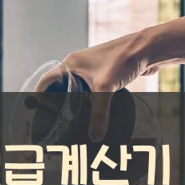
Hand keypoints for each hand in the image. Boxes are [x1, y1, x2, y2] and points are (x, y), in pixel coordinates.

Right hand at [36, 32, 151, 141]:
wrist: (148, 49)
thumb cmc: (123, 59)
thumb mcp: (106, 89)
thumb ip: (99, 114)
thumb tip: (94, 136)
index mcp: (70, 65)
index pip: (46, 81)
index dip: (39, 96)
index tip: (36, 111)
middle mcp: (77, 66)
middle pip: (58, 87)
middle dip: (55, 103)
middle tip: (52, 120)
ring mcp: (90, 71)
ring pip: (74, 89)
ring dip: (71, 103)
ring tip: (68, 120)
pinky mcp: (102, 75)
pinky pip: (88, 91)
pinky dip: (85, 102)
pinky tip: (88, 113)